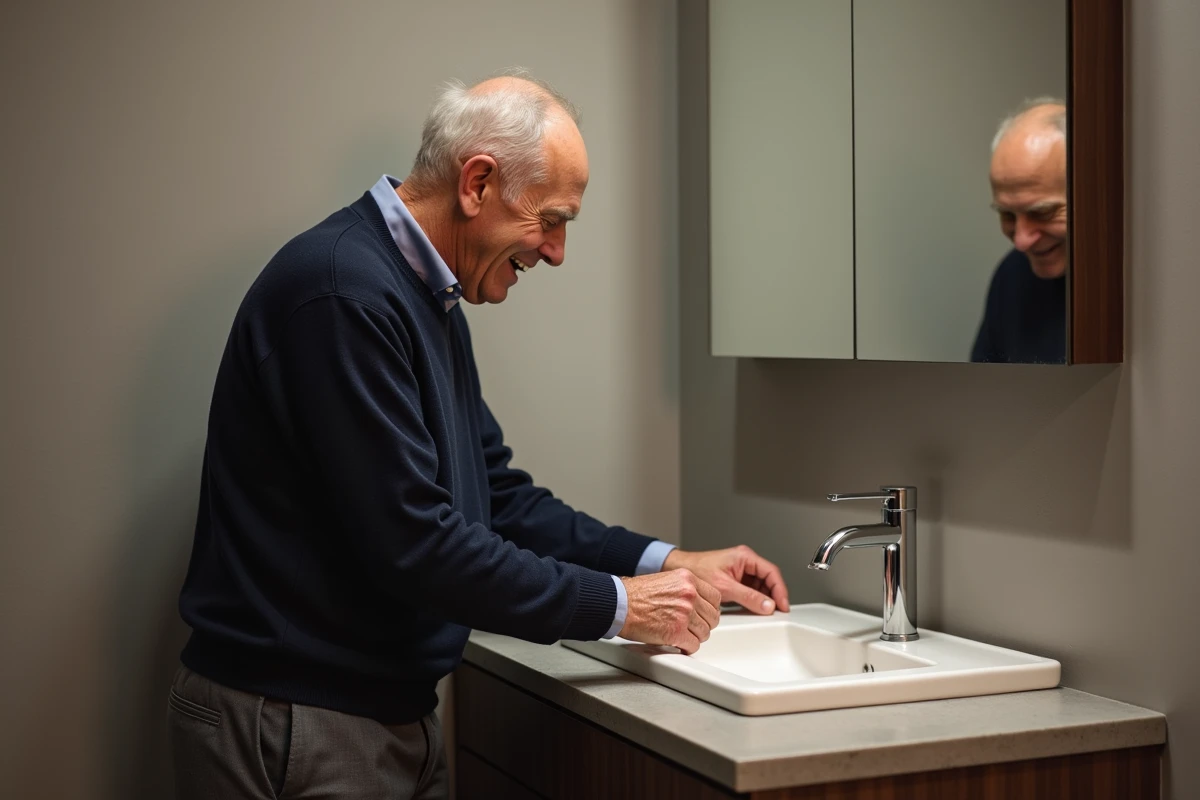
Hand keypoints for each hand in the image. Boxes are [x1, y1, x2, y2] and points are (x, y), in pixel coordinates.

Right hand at [618, 569, 720, 654]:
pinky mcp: (676, 632)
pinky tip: (680, 645)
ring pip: (704, 633)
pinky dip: (687, 648)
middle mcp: (690, 594)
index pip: (715, 598)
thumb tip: (697, 603)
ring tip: (685, 637)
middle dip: (704, 625)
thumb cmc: (635, 594)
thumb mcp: (667, 580)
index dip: (710, 610)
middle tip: (695, 629)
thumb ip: (685, 589)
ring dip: (695, 637)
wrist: (620, 603)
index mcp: (688, 579)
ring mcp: (685, 613)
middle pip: (712, 617)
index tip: (705, 615)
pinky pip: (693, 645)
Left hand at [662, 546, 789, 614]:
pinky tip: (753, 609)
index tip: (783, 605)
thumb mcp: (725, 587)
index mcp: (745, 557)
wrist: (679, 569)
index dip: (780, 590)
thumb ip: (748, 597)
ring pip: (761, 586)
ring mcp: (740, 571)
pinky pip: (751, 590)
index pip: (771, 572)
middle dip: (773, 596)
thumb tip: (767, 606)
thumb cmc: (697, 570)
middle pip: (768, 580)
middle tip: (777, 612)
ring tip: (765, 612)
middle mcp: (745, 562)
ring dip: (764, 599)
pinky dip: (754, 600)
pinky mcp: (735, 580)